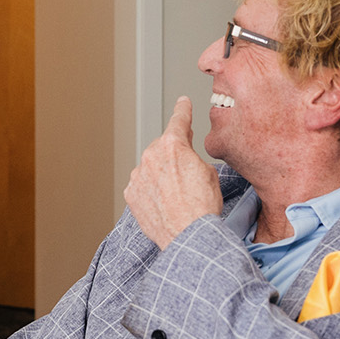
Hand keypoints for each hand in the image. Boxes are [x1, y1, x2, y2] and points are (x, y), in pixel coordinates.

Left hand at [125, 97, 222, 249]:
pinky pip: (141, 185)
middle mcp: (150, 156)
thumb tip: (186, 153)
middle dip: (173, 155)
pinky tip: (165, 203)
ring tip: (177, 195)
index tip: (182, 102)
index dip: (182, 109)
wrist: (188, 235)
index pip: (179, 120)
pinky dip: (151, 191)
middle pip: (162, 147)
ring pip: (150, 167)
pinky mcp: (131, 194)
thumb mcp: (208, 171)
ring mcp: (138, 176)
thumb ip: (193, 155)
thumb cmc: (202, 207)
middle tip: (187, 174)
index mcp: (172, 145)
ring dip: (161, 175)